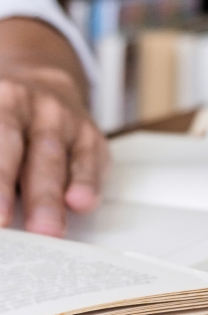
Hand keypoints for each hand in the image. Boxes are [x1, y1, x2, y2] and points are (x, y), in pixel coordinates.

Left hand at [0, 17, 107, 235]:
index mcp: (0, 100)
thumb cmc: (8, 119)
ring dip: (49, 197)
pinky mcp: (92, 137)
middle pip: (17, 148)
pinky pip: (90, 162)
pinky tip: (82, 203)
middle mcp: (31, 106)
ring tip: (46, 228)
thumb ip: (0, 159)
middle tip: (6, 221)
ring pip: (54, 158)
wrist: (45, 86)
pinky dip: (87, 184)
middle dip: (12, 186)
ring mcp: (65, 120)